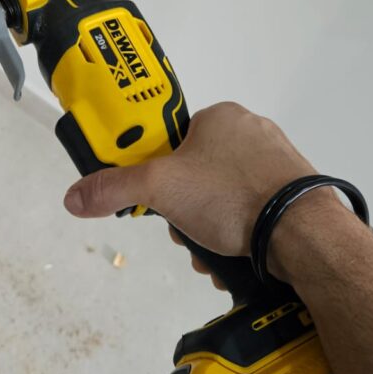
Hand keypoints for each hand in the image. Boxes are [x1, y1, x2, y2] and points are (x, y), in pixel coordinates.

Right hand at [63, 102, 339, 278]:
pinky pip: (253, 211)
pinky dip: (238, 235)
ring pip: (225, 198)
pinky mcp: (296, 192)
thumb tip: (71, 197)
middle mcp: (253, 131)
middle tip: (185, 235)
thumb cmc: (228, 195)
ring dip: (209, 231)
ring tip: (211, 255)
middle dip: (186, 213)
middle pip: (198, 175)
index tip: (160, 203)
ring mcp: (279, 163)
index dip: (160, 175)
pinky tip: (235, 257)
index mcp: (221, 116)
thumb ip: (114, 189)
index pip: (176, 141)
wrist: (301, 231)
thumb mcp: (160, 188)